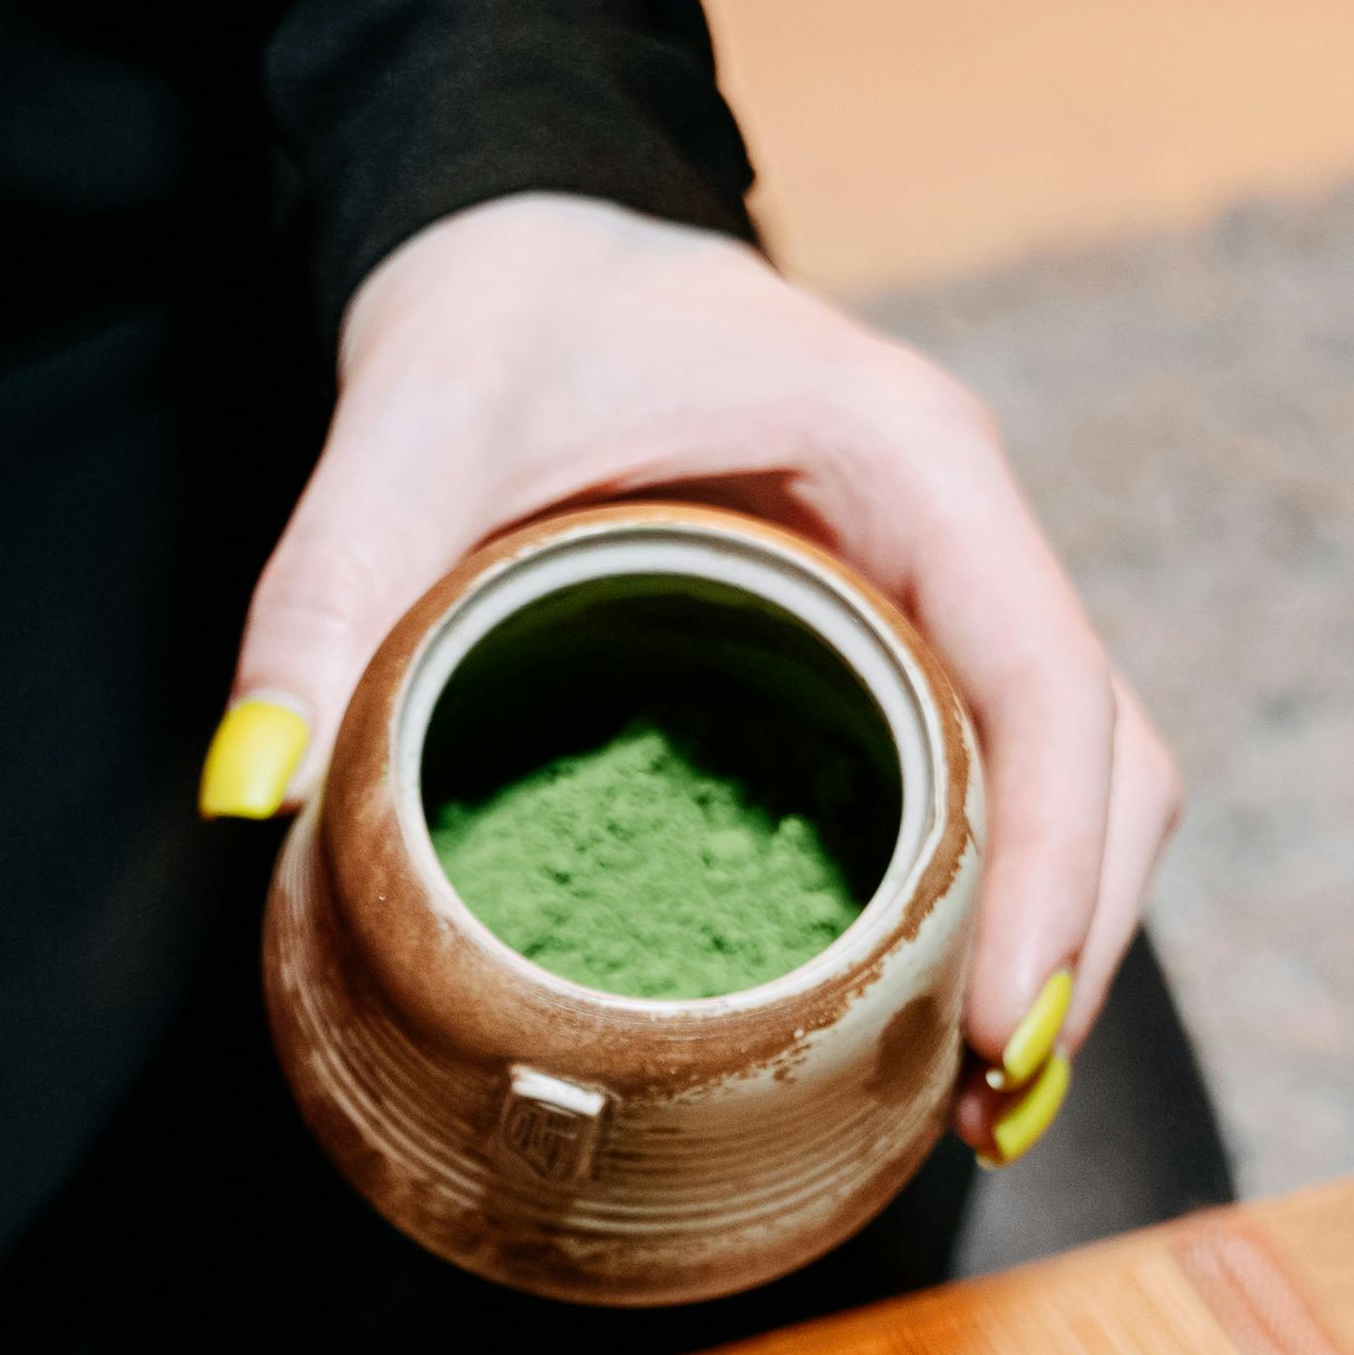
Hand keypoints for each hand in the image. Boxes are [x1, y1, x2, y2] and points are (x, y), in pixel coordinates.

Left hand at [200, 192, 1175, 1163]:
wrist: (523, 238)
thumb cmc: (496, 316)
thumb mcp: (408, 427)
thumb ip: (327, 595)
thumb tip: (253, 788)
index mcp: (905, 458)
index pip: (1048, 681)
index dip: (1049, 870)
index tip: (1001, 1033)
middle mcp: (959, 527)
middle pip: (1099, 756)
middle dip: (1068, 942)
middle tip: (990, 1116)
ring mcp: (943, 586)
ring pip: (1071, 777)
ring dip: (1050, 940)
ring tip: (975, 1112)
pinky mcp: (897, 640)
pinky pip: (992, 778)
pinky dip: (988, 904)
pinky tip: (916, 1029)